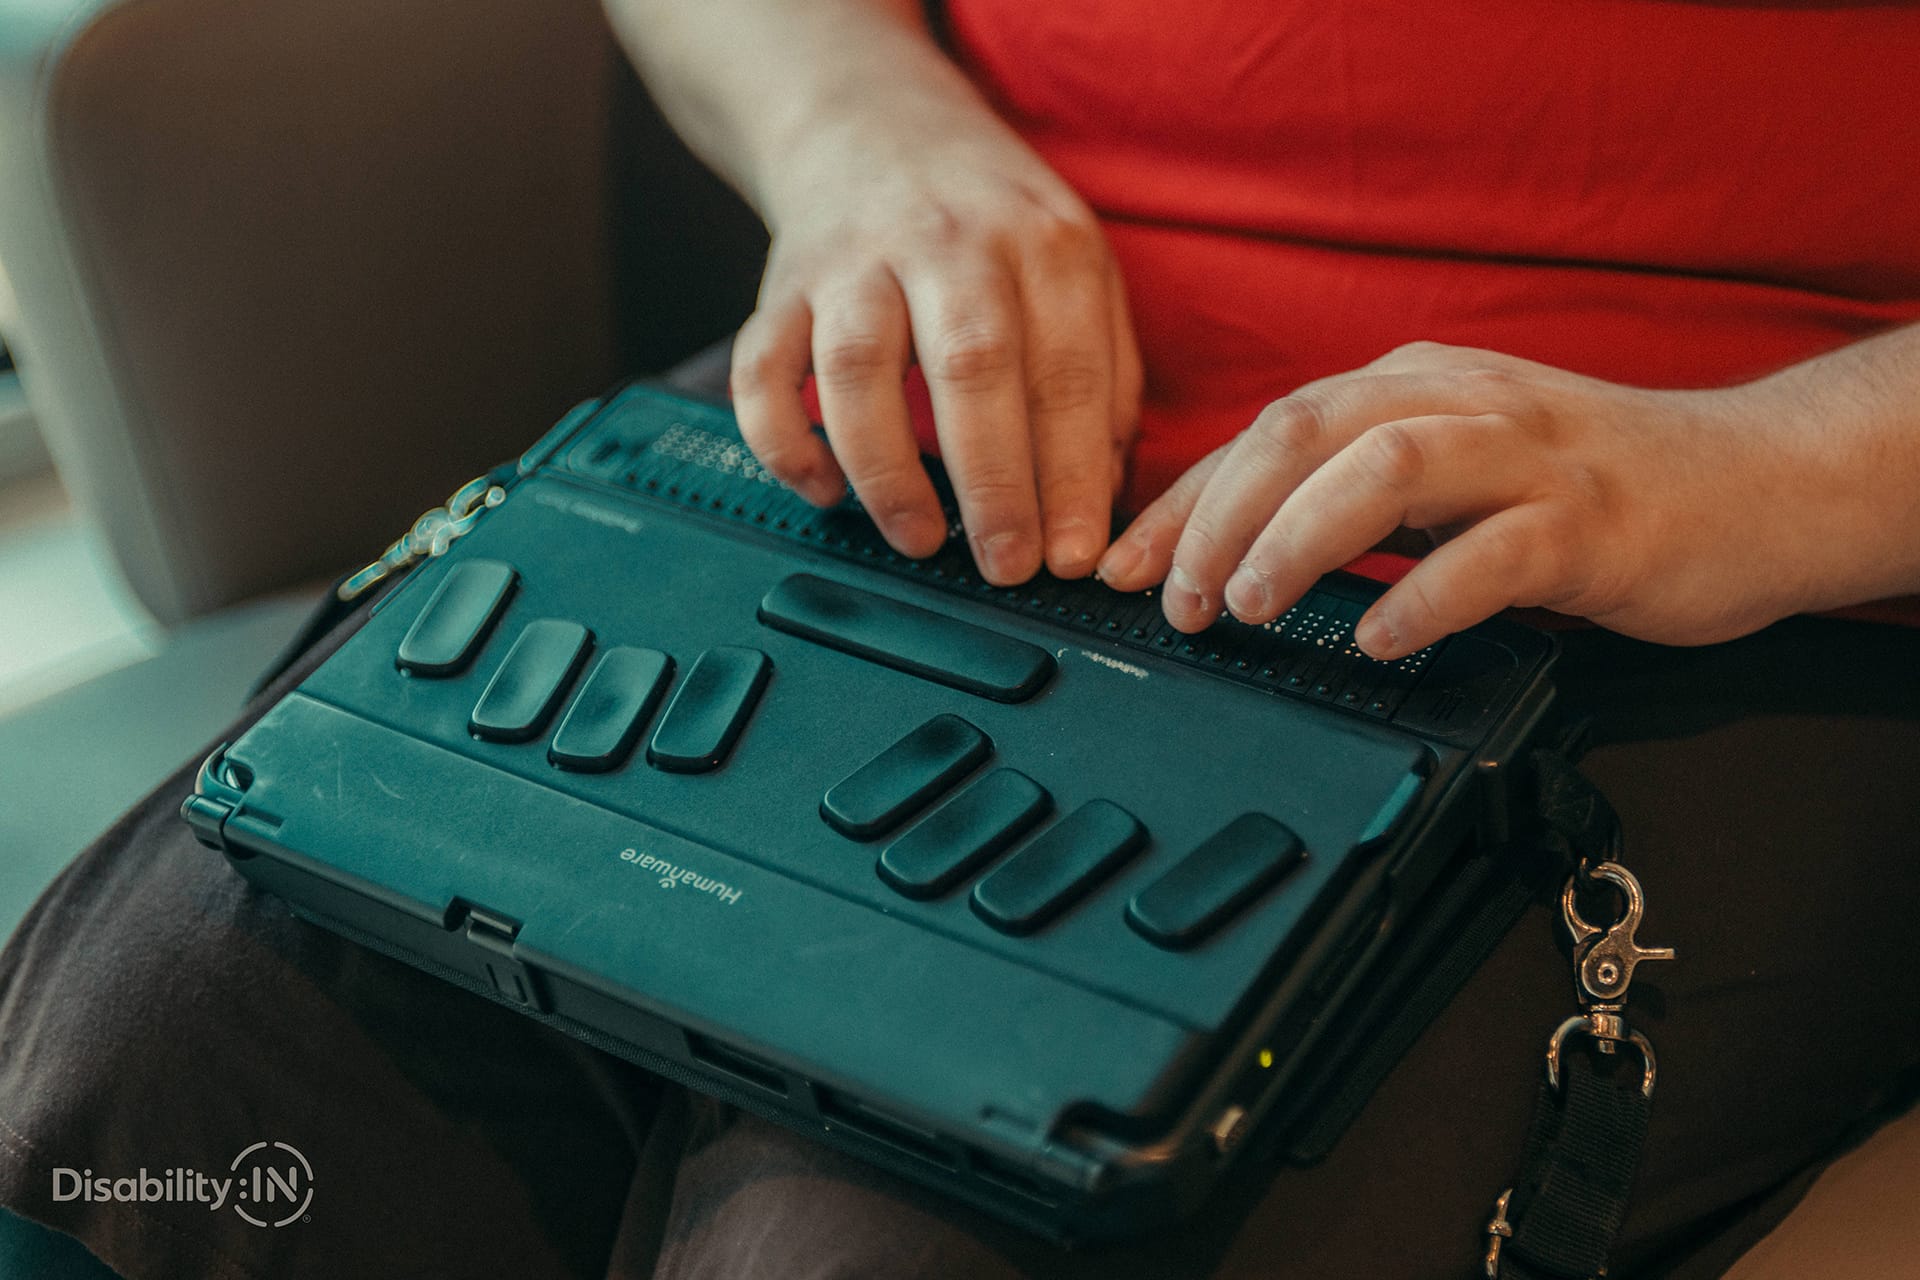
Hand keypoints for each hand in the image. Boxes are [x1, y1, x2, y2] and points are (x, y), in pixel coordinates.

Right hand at [730, 100, 1141, 583]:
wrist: (875, 123)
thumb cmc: (988, 218)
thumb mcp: (1078, 266)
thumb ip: (1105, 373)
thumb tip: (1106, 494)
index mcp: (1041, 243)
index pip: (1066, 371)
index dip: (1072, 473)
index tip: (1076, 553)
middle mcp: (947, 243)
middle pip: (971, 367)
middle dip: (993, 484)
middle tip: (1007, 565)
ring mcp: (855, 261)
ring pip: (859, 368)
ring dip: (888, 470)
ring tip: (919, 538)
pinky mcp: (782, 285)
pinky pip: (762, 368)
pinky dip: (783, 438)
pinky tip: (822, 487)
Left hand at [1097, 341, 1841, 655]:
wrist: (1752, 486)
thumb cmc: (1585, 491)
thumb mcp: (1451, 473)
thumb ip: (1354, 496)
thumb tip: (1229, 552)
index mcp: (1412, 384)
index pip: (1267, 430)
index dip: (1183, 501)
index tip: (1120, 568)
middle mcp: (1460, 400)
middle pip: (1305, 430)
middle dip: (1219, 515)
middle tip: (1175, 599)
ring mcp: (1529, 455)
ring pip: (1387, 465)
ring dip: (1299, 538)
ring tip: (1251, 607)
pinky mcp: (1592, 520)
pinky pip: (1495, 552)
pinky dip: (1425, 593)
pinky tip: (1381, 639)